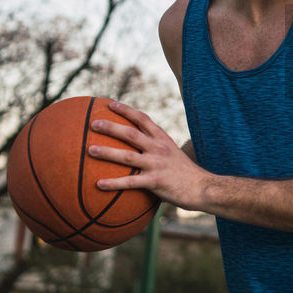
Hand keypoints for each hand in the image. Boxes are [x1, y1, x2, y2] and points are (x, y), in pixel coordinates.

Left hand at [88, 101, 209, 209]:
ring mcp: (156, 164)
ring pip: (127, 156)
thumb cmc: (186, 173)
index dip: (126, 110)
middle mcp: (159, 149)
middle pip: (131, 133)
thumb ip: (158, 149)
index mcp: (163, 140)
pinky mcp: (155, 182)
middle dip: (110, 127)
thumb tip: (140, 149)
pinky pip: (130, 182)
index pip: (143, 119)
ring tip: (90, 150)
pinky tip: (98, 185)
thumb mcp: (174, 154)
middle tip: (93, 123)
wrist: (203, 188)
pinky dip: (113, 183)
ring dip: (107, 152)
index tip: (110, 104)